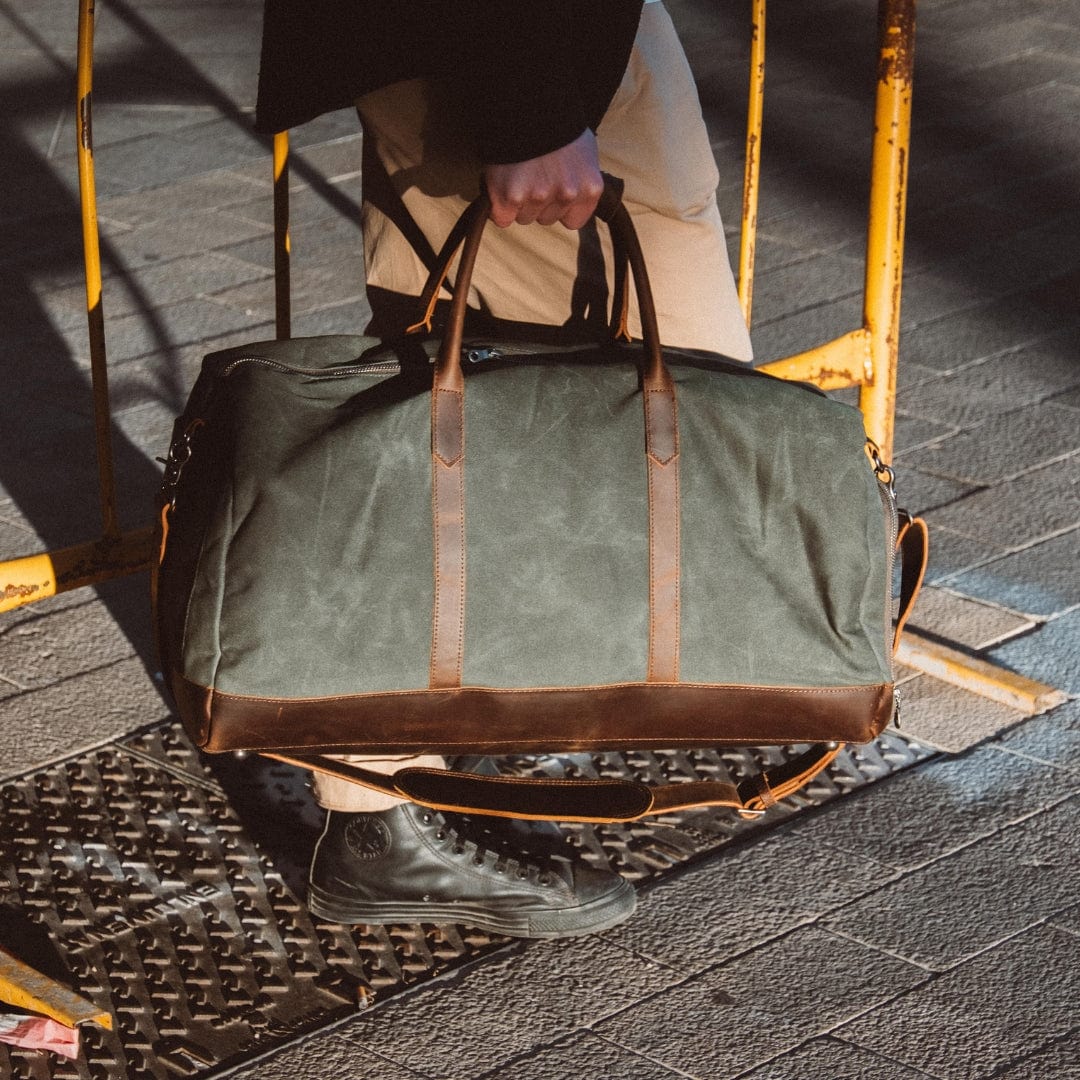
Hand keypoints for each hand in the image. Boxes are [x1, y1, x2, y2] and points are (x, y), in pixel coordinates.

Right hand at [484, 129, 603, 229]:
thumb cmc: (556, 123)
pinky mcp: (510, 198)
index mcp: (588, 188)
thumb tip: (574, 197)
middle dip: (539, 203)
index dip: (560, 208)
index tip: (552, 192)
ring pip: (524, 217)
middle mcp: (566, 195)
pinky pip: (503, 218)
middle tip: (532, 175)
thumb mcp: (583, 152)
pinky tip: (502, 186)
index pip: (573, 221)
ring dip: (518, 203)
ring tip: (517, 175)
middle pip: (546, 219)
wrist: (527, 101)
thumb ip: (580, 181)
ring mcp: (537, 197)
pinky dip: (499, 207)